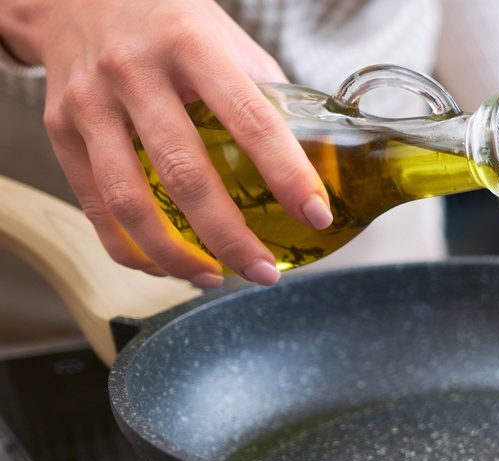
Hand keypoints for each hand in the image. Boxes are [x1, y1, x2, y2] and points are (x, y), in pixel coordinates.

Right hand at [1, 0, 331, 285]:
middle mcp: (135, 72)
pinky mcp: (60, 129)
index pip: (251, 119)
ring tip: (215, 277)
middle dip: (231, 237)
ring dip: (177, 256)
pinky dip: (131, 249)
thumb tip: (316, 156)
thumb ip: (264, 93)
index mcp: (191, 45)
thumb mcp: (223, 37)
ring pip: (131, 202)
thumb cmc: (165, 19)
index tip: (315, 214)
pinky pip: (95, 206)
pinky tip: (166, 265)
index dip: (287, 174)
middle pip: (186, 174)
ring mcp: (91, 103)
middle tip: (265, 271)